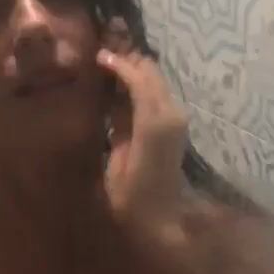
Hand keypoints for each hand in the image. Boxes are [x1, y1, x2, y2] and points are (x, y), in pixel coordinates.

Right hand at [97, 44, 187, 233]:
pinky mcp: (175, 128)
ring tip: (107, 63)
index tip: (96, 54)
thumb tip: (110, 90)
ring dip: (135, 70)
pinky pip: (156, 96)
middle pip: (151, 73)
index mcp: (155, 122)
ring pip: (155, 82)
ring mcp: (176, 120)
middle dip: (129, 58)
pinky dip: (139, 86)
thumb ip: (118, 121)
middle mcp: (172, 115)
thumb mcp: (117, 158)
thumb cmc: (130, 199)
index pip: (140, 78)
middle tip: (101, 50)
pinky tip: (118, 88)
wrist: (159, 223)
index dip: (119, 62)